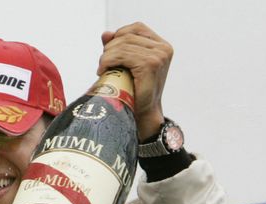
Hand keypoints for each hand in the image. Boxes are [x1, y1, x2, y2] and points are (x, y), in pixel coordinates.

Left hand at [97, 22, 172, 140]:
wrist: (142, 113)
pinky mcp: (150, 64)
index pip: (135, 28)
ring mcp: (158, 55)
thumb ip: (117, 47)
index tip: (109, 52)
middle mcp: (163, 48)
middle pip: (126, 36)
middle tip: (103, 65)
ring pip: (121, 45)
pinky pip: (121, 55)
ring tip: (102, 70)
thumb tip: (106, 33)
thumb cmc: (134, 90)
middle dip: (109, 49)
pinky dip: (107, 61)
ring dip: (106, 57)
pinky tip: (102, 71)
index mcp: (161, 45)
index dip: (118, 36)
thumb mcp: (126, 64)